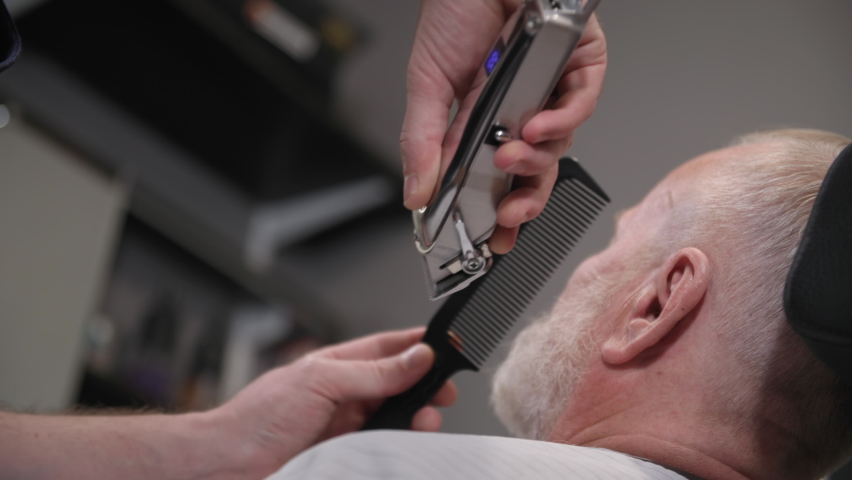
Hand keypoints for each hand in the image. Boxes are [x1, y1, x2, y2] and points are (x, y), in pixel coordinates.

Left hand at [212, 328, 456, 473]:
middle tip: (443, 395)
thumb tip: (415, 356)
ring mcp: (344, 427)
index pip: (386, 348)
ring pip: (393, 419)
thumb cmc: (258, 417)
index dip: (416, 346)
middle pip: (396, 386)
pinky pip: (381, 448)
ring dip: (414, 419)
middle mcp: (343, 395)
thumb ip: (373, 372)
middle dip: (423, 388)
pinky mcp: (345, 456)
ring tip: (424, 422)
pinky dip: (397, 446)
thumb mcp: (322, 381)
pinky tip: (404, 445)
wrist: (229, 464)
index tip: (446, 348)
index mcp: (337, 366)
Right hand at [401, 0, 606, 252]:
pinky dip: (562, 121)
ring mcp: (551, 89)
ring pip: (558, 144)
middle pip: (534, 171)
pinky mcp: (579, 64)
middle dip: (524, 201)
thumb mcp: (426, 83)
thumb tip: (415, 192)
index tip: (491, 241)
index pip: (492, 176)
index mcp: (484, 118)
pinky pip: (580, 104)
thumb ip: (423, 141)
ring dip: (536, 159)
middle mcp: (520, 109)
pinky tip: (538, 124)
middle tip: (509, 218)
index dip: (495, 210)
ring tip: (511, 155)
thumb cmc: (455, 10)